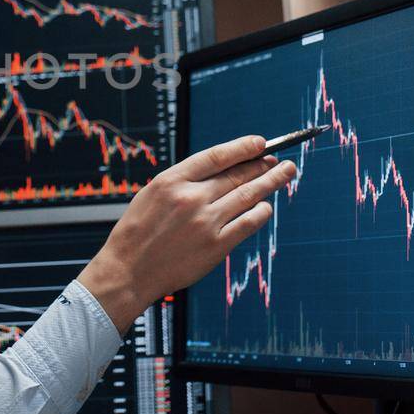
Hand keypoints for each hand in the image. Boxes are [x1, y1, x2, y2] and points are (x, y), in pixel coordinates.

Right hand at [79, 134, 297, 332]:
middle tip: (277, 159)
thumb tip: (221, 170)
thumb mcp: (152, 194)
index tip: (260, 142)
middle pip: (236, 175)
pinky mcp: (216, 246)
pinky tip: (266, 206)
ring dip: (270, 182)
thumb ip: (185, 181)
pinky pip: (248, 223)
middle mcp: (191, 198)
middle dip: (262, 164)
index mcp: (171, 181)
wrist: (128, 270)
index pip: (216, 156)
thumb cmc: (138, 232)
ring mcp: (206, 222)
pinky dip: (260, 212)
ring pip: (248, 195)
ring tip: (284, 173)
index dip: (242, 147)